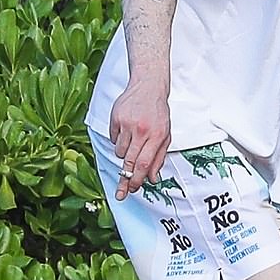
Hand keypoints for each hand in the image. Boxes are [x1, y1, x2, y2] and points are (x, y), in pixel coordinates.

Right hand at [108, 80, 170, 199]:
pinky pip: (113, 139)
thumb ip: (159, 157)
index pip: (145, 163)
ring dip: (125, 154)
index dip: (138, 179)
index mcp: (157, 135)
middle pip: (130, 162)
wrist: (148, 87)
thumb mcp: (165, 135)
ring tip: (133, 142)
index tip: (132, 190)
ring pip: (120, 152)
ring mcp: (127, 124)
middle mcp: (142, 131)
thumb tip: (153, 178)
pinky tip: (126, 130)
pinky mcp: (116, 118)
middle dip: (125, 180)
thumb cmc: (158, 113)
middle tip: (121, 192)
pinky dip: (119, 139)